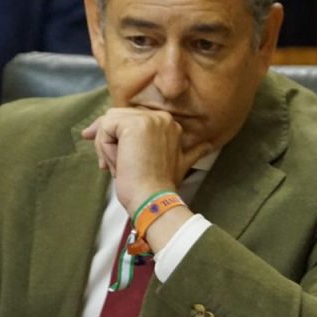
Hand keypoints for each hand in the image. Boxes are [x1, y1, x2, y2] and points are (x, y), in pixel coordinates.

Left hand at [80, 108, 212, 213]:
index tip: (114, 158)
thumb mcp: (179, 163)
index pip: (131, 120)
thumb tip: (211, 145)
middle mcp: (161, 117)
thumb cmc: (160, 185)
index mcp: (169, 124)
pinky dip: (104, 148)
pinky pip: (105, 128)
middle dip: (108, 142)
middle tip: (111, 165)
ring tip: (117, 167)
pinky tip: (117, 164)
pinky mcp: (132, 124)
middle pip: (118, 119)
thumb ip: (195, 150)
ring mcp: (147, 119)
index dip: (117, 137)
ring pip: (109, 123)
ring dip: (106, 147)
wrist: (155, 199)